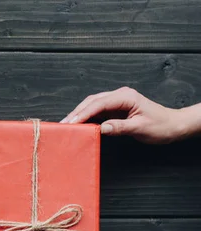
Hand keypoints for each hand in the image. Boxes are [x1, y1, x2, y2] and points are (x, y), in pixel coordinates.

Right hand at [60, 87, 186, 143]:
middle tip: (63, 124)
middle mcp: (120, 95)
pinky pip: (97, 110)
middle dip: (76, 112)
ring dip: (79, 114)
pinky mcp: (116, 108)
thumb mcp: (140, 128)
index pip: (98, 104)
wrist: (173, 125)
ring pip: (92, 104)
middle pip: (92, 101)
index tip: (71, 123)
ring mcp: (117, 101)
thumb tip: (101, 128)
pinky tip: (79, 124)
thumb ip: (119, 127)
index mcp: (126, 97)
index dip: (83, 113)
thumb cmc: (160, 126)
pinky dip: (87, 117)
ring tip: (67, 125)